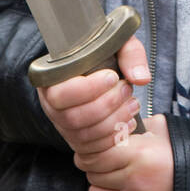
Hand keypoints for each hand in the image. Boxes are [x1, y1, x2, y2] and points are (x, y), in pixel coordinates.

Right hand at [35, 31, 150, 154]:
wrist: (104, 66)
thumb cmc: (105, 52)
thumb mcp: (117, 42)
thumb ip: (130, 53)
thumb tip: (140, 78)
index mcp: (50, 79)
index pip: (59, 94)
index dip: (87, 89)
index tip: (113, 76)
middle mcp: (51, 105)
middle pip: (72, 118)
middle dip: (106, 105)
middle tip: (126, 88)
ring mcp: (63, 125)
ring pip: (83, 135)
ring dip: (114, 121)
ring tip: (132, 103)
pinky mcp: (78, 139)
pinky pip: (92, 149)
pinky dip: (114, 137)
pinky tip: (129, 122)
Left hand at [77, 113, 173, 190]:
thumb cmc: (183, 156)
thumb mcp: (162, 130)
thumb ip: (135, 124)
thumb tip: (113, 121)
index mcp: (140, 154)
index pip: (94, 155)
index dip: (89, 152)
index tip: (92, 151)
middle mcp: (135, 180)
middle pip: (93, 174)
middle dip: (96, 168)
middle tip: (108, 165)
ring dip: (100, 188)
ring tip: (113, 182)